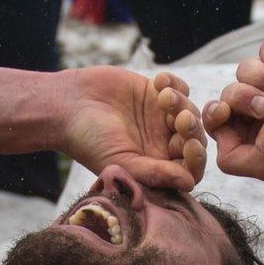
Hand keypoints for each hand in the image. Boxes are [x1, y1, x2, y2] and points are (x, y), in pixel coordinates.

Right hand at [60, 68, 207, 191]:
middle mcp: (160, 144)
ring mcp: (160, 118)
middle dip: (192, 129)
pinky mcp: (155, 93)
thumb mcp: (121, 161)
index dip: (196, 159)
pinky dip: (175, 83)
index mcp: (155, 166)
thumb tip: (188, 183)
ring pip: (189, 111)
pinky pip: (180, 88)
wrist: (67, 105)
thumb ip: (154, 173)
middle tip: (181, 118)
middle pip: (193, 139)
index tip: (190, 146)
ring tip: (163, 96)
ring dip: (182, 103)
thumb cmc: (88, 140)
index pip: (189, 168)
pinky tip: (158, 81)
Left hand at [201, 38, 263, 181]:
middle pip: (228, 93)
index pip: (218, 121)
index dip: (215, 114)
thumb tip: (222, 134)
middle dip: (242, 98)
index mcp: (260, 137)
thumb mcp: (263, 165)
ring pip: (244, 69)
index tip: (225, 112)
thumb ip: (231, 161)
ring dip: (262, 78)